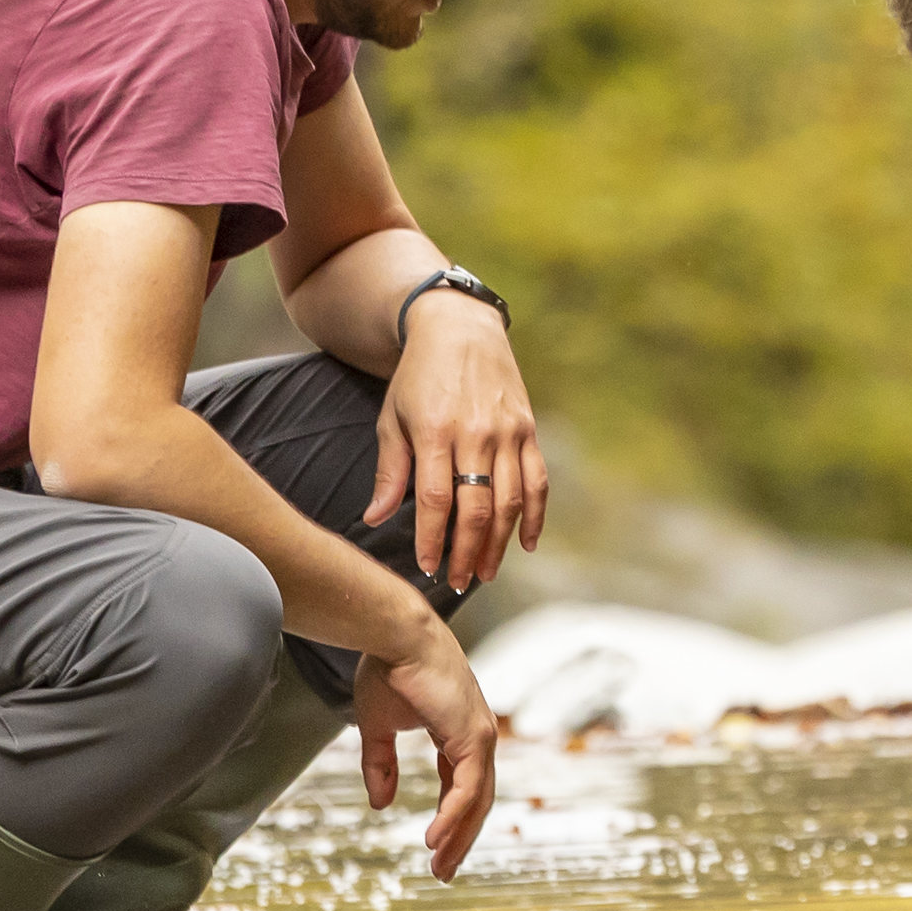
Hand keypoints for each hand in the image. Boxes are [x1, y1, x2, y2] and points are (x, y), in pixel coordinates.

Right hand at [350, 619, 499, 880]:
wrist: (395, 635)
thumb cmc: (388, 669)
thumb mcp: (378, 727)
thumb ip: (381, 765)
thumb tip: (381, 803)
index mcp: (458, 733)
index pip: (460, 787)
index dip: (449, 820)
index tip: (434, 850)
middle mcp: (476, 736)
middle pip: (475, 801)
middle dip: (459, 838)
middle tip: (443, 871)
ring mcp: (480, 736)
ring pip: (476, 801)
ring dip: (458, 837)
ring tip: (440, 866)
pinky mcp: (474, 736)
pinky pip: (467, 789)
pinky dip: (454, 817)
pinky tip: (435, 839)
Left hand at [366, 286, 546, 596]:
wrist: (459, 327)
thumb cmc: (418, 376)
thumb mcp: (393, 417)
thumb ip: (390, 470)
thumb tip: (374, 518)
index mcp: (436, 431)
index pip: (435, 499)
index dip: (432, 539)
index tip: (428, 567)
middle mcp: (476, 433)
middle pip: (476, 507)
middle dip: (467, 552)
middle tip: (459, 582)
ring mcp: (508, 431)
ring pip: (509, 500)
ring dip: (498, 543)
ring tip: (485, 573)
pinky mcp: (528, 429)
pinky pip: (538, 480)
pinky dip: (535, 515)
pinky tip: (526, 544)